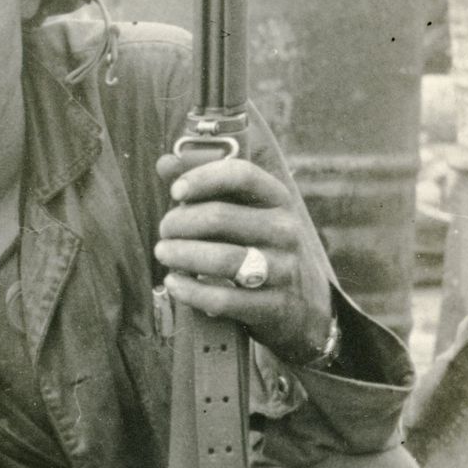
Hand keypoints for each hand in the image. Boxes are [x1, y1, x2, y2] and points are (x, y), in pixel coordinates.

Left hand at [153, 152, 334, 364]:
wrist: (303, 304)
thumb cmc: (259, 247)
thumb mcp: (244, 213)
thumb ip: (205, 187)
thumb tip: (165, 162)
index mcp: (278, 200)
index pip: (241, 175)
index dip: (202, 178)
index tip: (175, 191)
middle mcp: (285, 230)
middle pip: (219, 218)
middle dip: (179, 223)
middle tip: (164, 230)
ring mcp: (283, 269)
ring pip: (221, 259)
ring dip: (181, 255)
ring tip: (163, 253)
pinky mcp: (273, 306)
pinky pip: (222, 298)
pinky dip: (190, 291)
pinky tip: (174, 284)